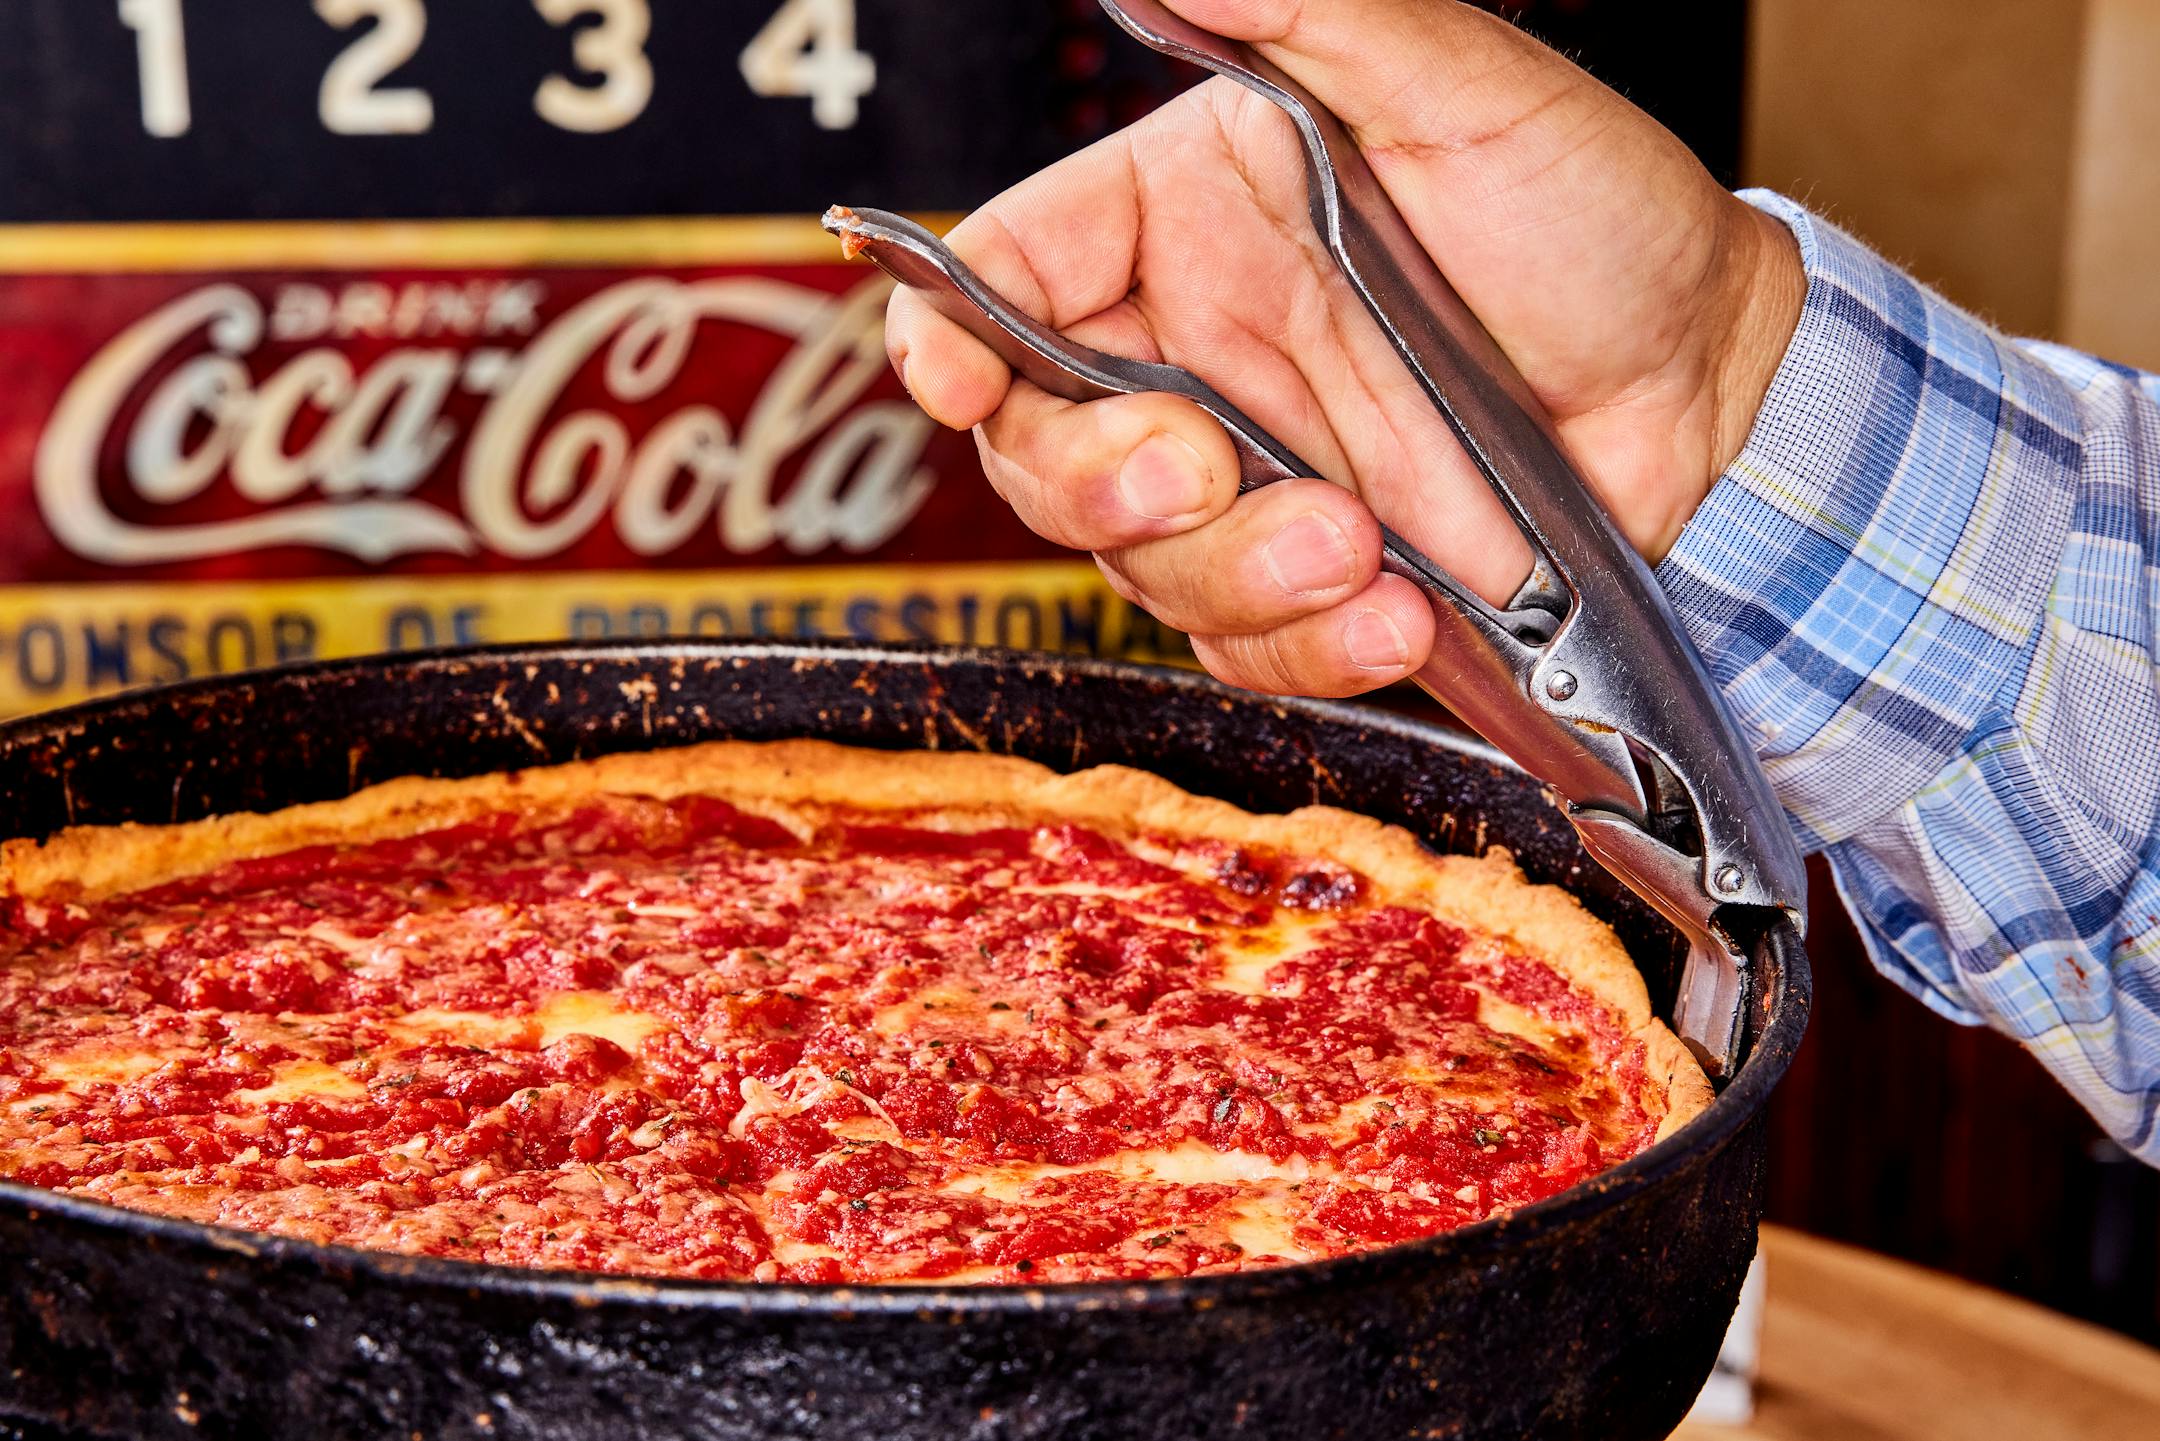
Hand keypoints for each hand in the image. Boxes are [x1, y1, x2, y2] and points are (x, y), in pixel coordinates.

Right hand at [885, 0, 1803, 698]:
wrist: (1711, 399)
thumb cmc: (1603, 225)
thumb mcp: (1465, 92)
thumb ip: (1310, 14)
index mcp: (1193, 221)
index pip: (1007, 277)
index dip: (948, 338)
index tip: (955, 385)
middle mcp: (1198, 353)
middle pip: (1039, 448)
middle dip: (1099, 480)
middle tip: (1203, 469)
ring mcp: (1252, 478)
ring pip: (1136, 567)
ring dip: (1232, 573)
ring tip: (1362, 543)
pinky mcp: (1306, 583)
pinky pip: (1240, 647)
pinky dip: (1306, 645)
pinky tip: (1399, 609)